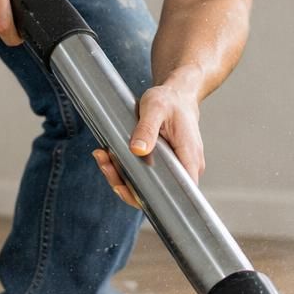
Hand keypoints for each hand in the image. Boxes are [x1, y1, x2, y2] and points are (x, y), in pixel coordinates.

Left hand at [91, 80, 204, 209]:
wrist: (177, 94)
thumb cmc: (170, 100)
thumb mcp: (156, 108)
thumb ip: (147, 128)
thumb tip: (138, 150)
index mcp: (189, 156)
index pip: (177, 192)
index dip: (153, 198)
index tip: (128, 191)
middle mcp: (185, 167)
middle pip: (158, 192)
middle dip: (128, 187)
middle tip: (107, 167)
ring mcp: (175, 167)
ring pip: (149, 185)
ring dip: (123, 178)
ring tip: (104, 158)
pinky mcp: (164, 165)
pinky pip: (146, 175)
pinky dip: (127, 170)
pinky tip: (110, 158)